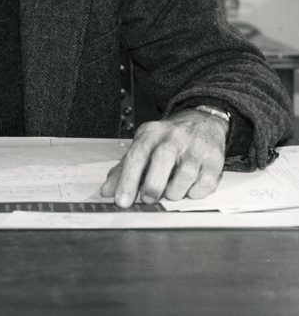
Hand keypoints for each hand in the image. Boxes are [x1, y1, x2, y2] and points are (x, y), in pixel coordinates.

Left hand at [100, 109, 227, 207]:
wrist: (201, 121)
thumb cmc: (168, 139)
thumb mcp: (143, 145)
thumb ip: (124, 168)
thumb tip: (107, 190)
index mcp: (151, 133)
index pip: (136, 156)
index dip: (127, 180)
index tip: (122, 201)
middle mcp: (173, 137)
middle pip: (161, 161)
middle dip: (153, 186)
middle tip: (148, 198)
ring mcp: (195, 147)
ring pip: (185, 175)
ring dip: (175, 192)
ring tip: (171, 192)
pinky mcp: (214, 159)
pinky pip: (205, 184)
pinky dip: (195, 192)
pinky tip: (189, 188)